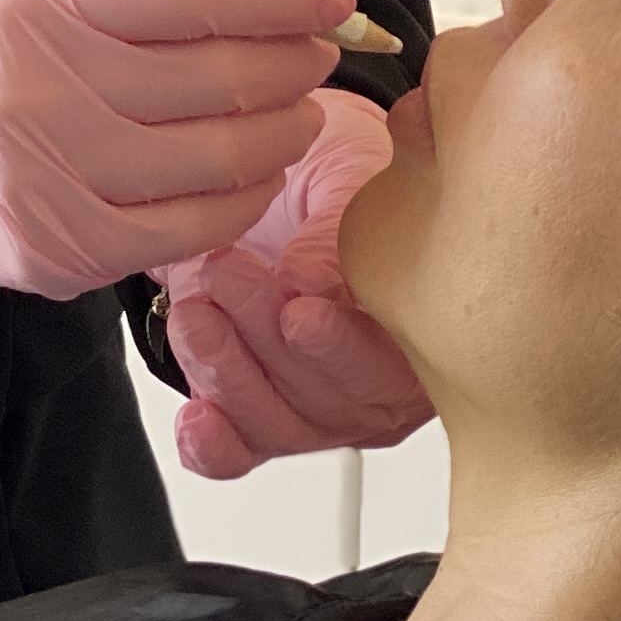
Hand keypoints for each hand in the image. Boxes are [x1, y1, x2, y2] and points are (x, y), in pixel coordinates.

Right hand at [0, 0, 348, 327]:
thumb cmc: (10, 42)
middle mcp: (41, 86)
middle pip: (218, 77)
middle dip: (294, 64)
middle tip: (316, 55)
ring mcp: (52, 176)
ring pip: (220, 157)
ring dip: (285, 131)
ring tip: (295, 110)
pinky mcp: (67, 248)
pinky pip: (197, 227)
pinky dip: (248, 196)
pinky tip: (255, 170)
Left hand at [158, 89, 432, 477]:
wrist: (275, 168)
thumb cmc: (339, 167)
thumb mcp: (351, 169)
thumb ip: (339, 228)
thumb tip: (313, 284)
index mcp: (426, 325)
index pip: (397, 361)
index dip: (344, 347)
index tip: (299, 314)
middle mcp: (379, 379)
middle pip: (333, 399)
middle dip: (269, 342)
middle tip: (228, 274)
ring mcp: (319, 403)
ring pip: (280, 422)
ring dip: (228, 371)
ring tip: (195, 310)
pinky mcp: (258, 413)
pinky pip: (241, 453)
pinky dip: (215, 444)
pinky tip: (194, 420)